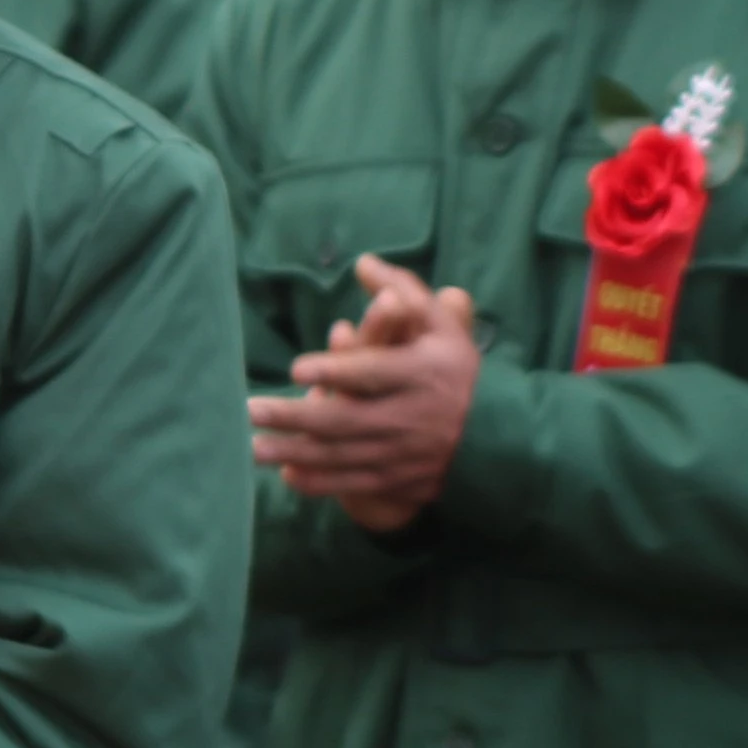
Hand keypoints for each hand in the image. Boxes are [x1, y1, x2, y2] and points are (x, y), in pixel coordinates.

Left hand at [251, 255, 478, 534]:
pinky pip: (354, 484)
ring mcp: (405, 453)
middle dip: (295, 417)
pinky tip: (287, 476)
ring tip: (254, 446)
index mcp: (424, 372)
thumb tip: (363, 263)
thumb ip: (403, 291)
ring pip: (343, 456)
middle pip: (348, 420)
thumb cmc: (456, 368)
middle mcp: (414, 416)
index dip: (336, 370)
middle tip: (251, 410)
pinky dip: (320, 483)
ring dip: (295, 453)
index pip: (375, 372)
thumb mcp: (441, 325)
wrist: (496, 434)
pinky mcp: (400, 480)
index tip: (296, 368)